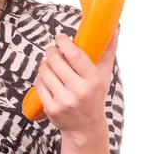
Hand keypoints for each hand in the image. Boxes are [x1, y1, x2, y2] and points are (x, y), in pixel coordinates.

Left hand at [34, 24, 120, 138]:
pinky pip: (38, 84)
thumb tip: (115, 27)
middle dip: (52, 51)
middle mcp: (79, 90)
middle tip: (54, 51)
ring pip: (44, 71)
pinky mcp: (51, 108)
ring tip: (52, 66)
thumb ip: (108, 50)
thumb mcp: (104, 74)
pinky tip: (48, 79)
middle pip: (54, 60)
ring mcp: (64, 100)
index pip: (73, 54)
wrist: (86, 126)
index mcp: (93, 79)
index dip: (62, 42)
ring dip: (45, 65)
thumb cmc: (95, 94)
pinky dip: (40, 78)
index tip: (60, 38)